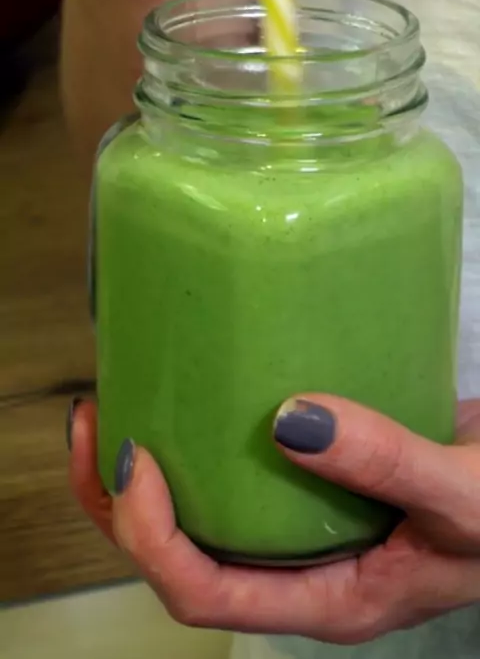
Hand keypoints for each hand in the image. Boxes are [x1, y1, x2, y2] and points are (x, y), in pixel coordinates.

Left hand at [69, 396, 479, 644]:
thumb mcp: (464, 502)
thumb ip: (389, 465)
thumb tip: (292, 421)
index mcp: (329, 599)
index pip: (205, 592)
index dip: (151, 535)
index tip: (135, 458)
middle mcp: (304, 567)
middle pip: (181, 556)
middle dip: (119, 500)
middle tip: (96, 423)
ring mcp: (305, 525)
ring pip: (202, 512)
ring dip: (148, 468)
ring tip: (120, 402)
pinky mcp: (315, 479)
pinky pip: (240, 468)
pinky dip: (203, 435)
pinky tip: (197, 390)